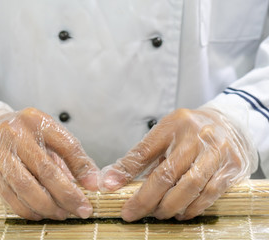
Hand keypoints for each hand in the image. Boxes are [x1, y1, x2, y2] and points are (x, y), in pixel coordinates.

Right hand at [0, 102, 99, 219]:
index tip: (94, 188)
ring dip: (48, 206)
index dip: (83, 169)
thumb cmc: (21, 135)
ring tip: (62, 213)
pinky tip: (41, 213)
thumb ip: (69, 156)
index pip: (67, 145)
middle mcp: (16, 133)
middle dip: (67, 195)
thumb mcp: (47, 135)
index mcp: (37, 120)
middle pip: (47, 170)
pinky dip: (29, 210)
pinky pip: (10, 197)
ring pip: (27, 187)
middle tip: (81, 209)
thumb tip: (92, 182)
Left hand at [101, 107, 256, 220]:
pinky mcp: (232, 167)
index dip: (126, 172)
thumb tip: (111, 180)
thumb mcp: (164, 135)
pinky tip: (182, 213)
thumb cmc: (189, 132)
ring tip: (159, 213)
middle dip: (147, 199)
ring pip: (189, 187)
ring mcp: (216, 151)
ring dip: (170, 206)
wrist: (230, 124)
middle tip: (134, 212)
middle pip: (166, 173)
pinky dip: (193, 208)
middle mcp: (196, 136)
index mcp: (173, 124)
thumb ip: (140, 157)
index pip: (144, 150)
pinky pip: (210, 193)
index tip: (111, 189)